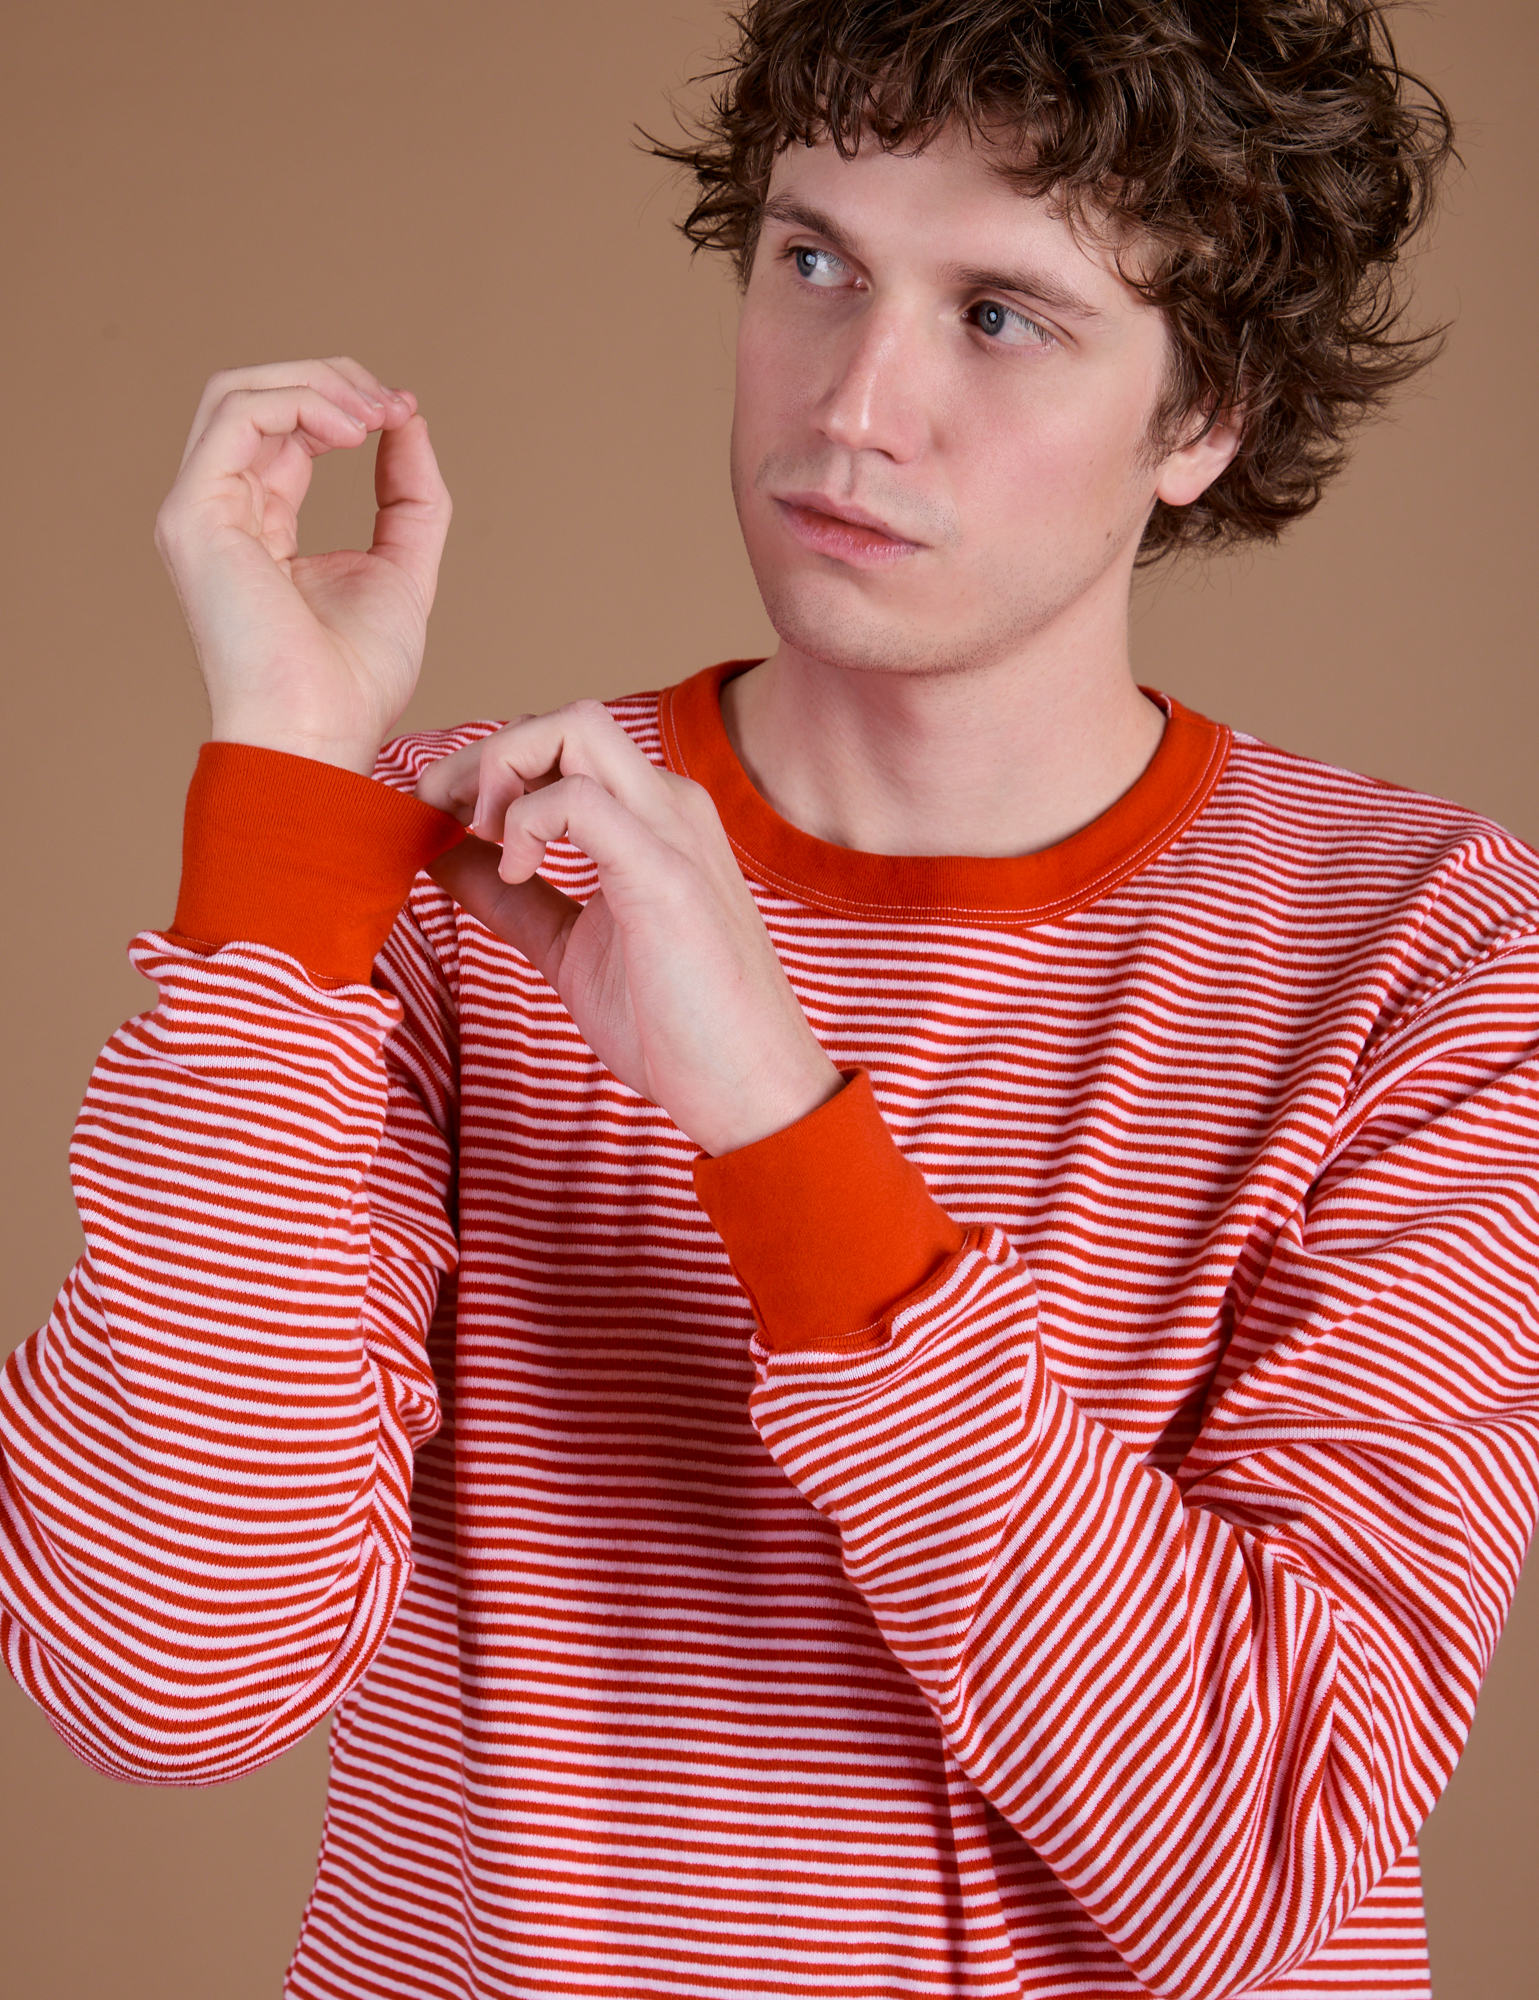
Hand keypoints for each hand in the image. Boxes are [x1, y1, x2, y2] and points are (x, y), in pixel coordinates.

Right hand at [155, 357, 451, 773]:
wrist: (320, 732)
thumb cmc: (354, 679)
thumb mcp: (403, 567)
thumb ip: (410, 494)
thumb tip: (408, 420)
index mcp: (259, 524)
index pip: (287, 430)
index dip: (346, 405)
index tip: (404, 415)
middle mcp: (220, 511)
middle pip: (256, 398)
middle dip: (332, 382)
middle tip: (394, 405)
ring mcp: (199, 511)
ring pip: (238, 393)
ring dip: (318, 385)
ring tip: (377, 413)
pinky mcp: (194, 514)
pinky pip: (237, 414)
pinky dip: (301, 403)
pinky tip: (353, 430)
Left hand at [416, 701, 842, 1155]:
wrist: (749, 1089)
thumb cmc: (674, 1026)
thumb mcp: (569, 947)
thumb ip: (513, 897)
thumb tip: (441, 856)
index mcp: (652, 819)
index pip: (563, 744)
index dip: (488, 768)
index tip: (438, 820)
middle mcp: (667, 807)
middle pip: (565, 718)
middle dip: (484, 756)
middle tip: (439, 818)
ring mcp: (670, 832)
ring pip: (575, 729)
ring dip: (503, 772)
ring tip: (482, 842)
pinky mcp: (665, 874)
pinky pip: (581, 800)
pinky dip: (527, 822)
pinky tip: (516, 874)